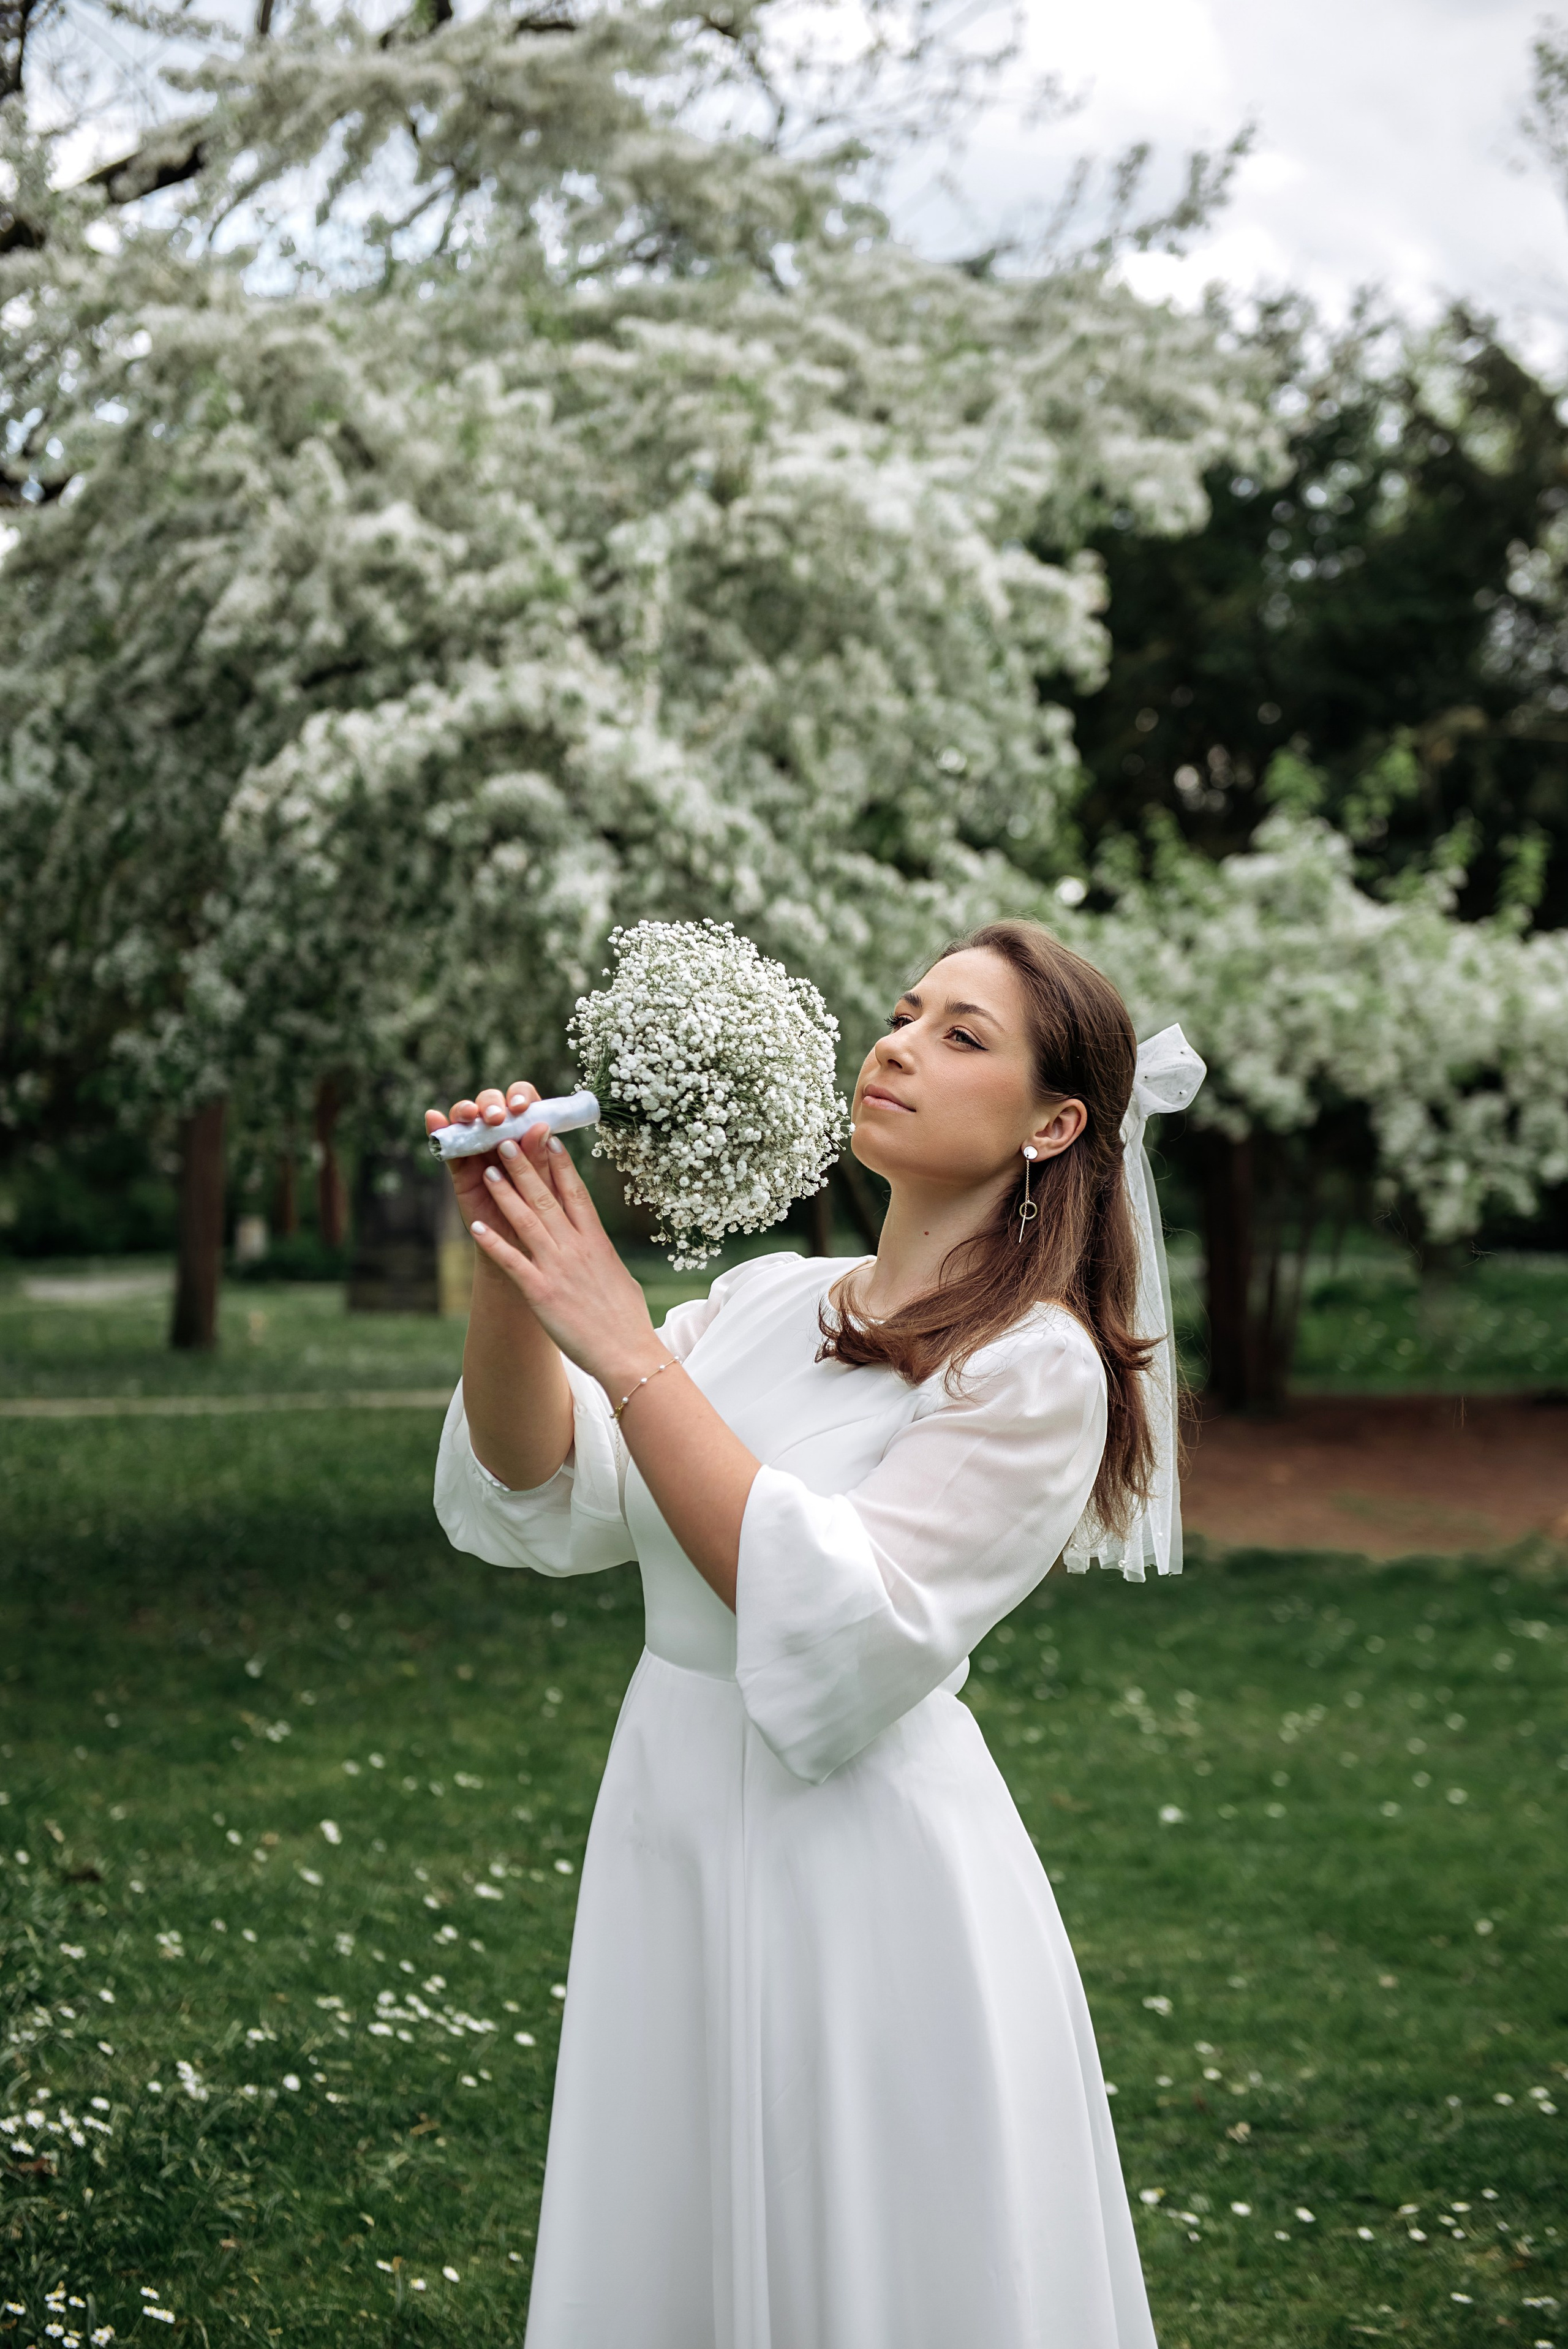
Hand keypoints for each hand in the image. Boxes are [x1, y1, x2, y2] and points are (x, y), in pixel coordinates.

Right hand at [424, 1082, 541, 1235]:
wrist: (522, 1244)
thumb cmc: (543, 1212)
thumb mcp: (545, 1186)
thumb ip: (540, 1159)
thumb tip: (541, 1128)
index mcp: (529, 1131)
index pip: (523, 1100)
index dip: (521, 1096)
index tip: (522, 1106)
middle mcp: (502, 1133)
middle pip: (492, 1103)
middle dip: (492, 1103)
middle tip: (497, 1117)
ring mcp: (478, 1148)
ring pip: (468, 1119)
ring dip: (466, 1110)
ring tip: (471, 1116)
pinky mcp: (460, 1166)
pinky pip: (448, 1145)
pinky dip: (438, 1129)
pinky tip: (433, 1118)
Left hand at [468, 1128, 663, 1400]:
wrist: (627, 1354)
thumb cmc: (627, 1321)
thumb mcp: (618, 1277)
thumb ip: (602, 1255)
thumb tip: (596, 1244)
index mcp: (597, 1242)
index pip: (577, 1195)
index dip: (561, 1166)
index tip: (550, 1141)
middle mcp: (576, 1249)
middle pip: (546, 1199)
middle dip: (525, 1168)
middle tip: (507, 1141)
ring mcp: (557, 1268)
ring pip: (526, 1221)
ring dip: (505, 1194)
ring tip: (488, 1171)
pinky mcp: (540, 1292)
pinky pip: (512, 1262)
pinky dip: (493, 1243)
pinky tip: (476, 1227)